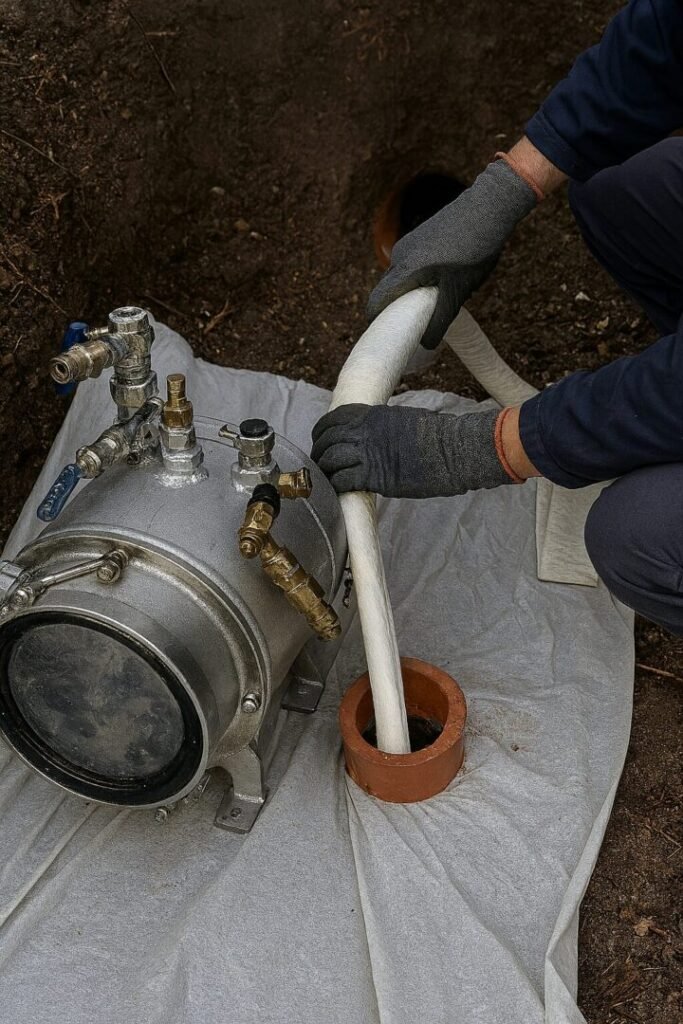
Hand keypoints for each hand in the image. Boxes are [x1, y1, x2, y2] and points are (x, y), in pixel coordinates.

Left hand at [311, 403, 515, 498]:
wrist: (454, 450)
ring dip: (325, 470)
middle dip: (319, 452)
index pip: (333, 419)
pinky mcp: (376, 476)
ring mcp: (369, 453)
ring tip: (326, 480)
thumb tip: (372, 435)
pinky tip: (337, 491)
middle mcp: (365, 431)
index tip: (321, 441)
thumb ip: (381, 426)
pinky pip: (343, 480)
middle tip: (320, 464)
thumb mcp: (404, 420)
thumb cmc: (438, 436)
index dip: (322, 431)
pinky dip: (336, 485)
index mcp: (372, 414)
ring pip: (330, 460)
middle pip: (327, 440)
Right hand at [368, 158, 537, 348]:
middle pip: (387, 292)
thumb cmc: (475, 249)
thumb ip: (439, 320)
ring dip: (411, 296)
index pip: (377, 302)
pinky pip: (411, 268)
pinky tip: (442, 284)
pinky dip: (420, 282)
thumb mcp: (458, 291)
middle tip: (413, 328)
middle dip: (397, 312)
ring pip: (401, 280)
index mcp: (405, 269)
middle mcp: (400, 255)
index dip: (378, 322)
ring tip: (433, 306)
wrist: (490, 206)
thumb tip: (426, 345)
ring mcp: (408, 245)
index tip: (389, 339)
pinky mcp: (419, 239)